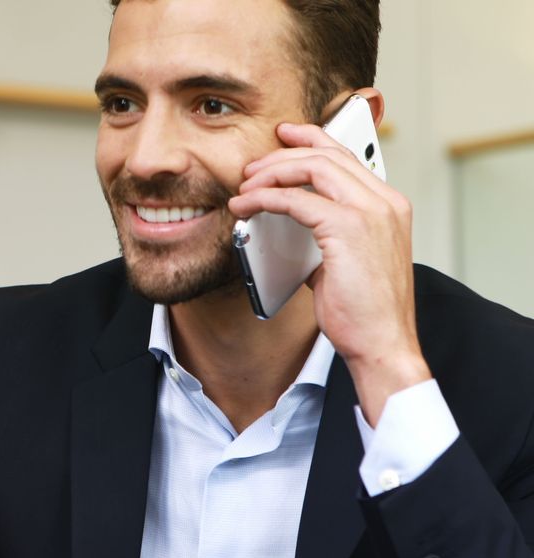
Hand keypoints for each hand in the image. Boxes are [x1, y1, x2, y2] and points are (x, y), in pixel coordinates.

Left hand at [227, 122, 430, 425]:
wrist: (382, 343)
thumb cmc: (364, 311)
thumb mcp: (345, 261)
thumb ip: (323, 235)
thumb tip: (285, 225)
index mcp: (389, 205)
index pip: (347, 156)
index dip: (311, 140)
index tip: (282, 137)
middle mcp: (385, 202)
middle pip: (327, 154)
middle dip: (282, 154)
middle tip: (251, 167)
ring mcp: (371, 212)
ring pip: (312, 167)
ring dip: (271, 173)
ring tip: (245, 188)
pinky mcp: (349, 229)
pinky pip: (297, 200)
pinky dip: (266, 199)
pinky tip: (247, 207)